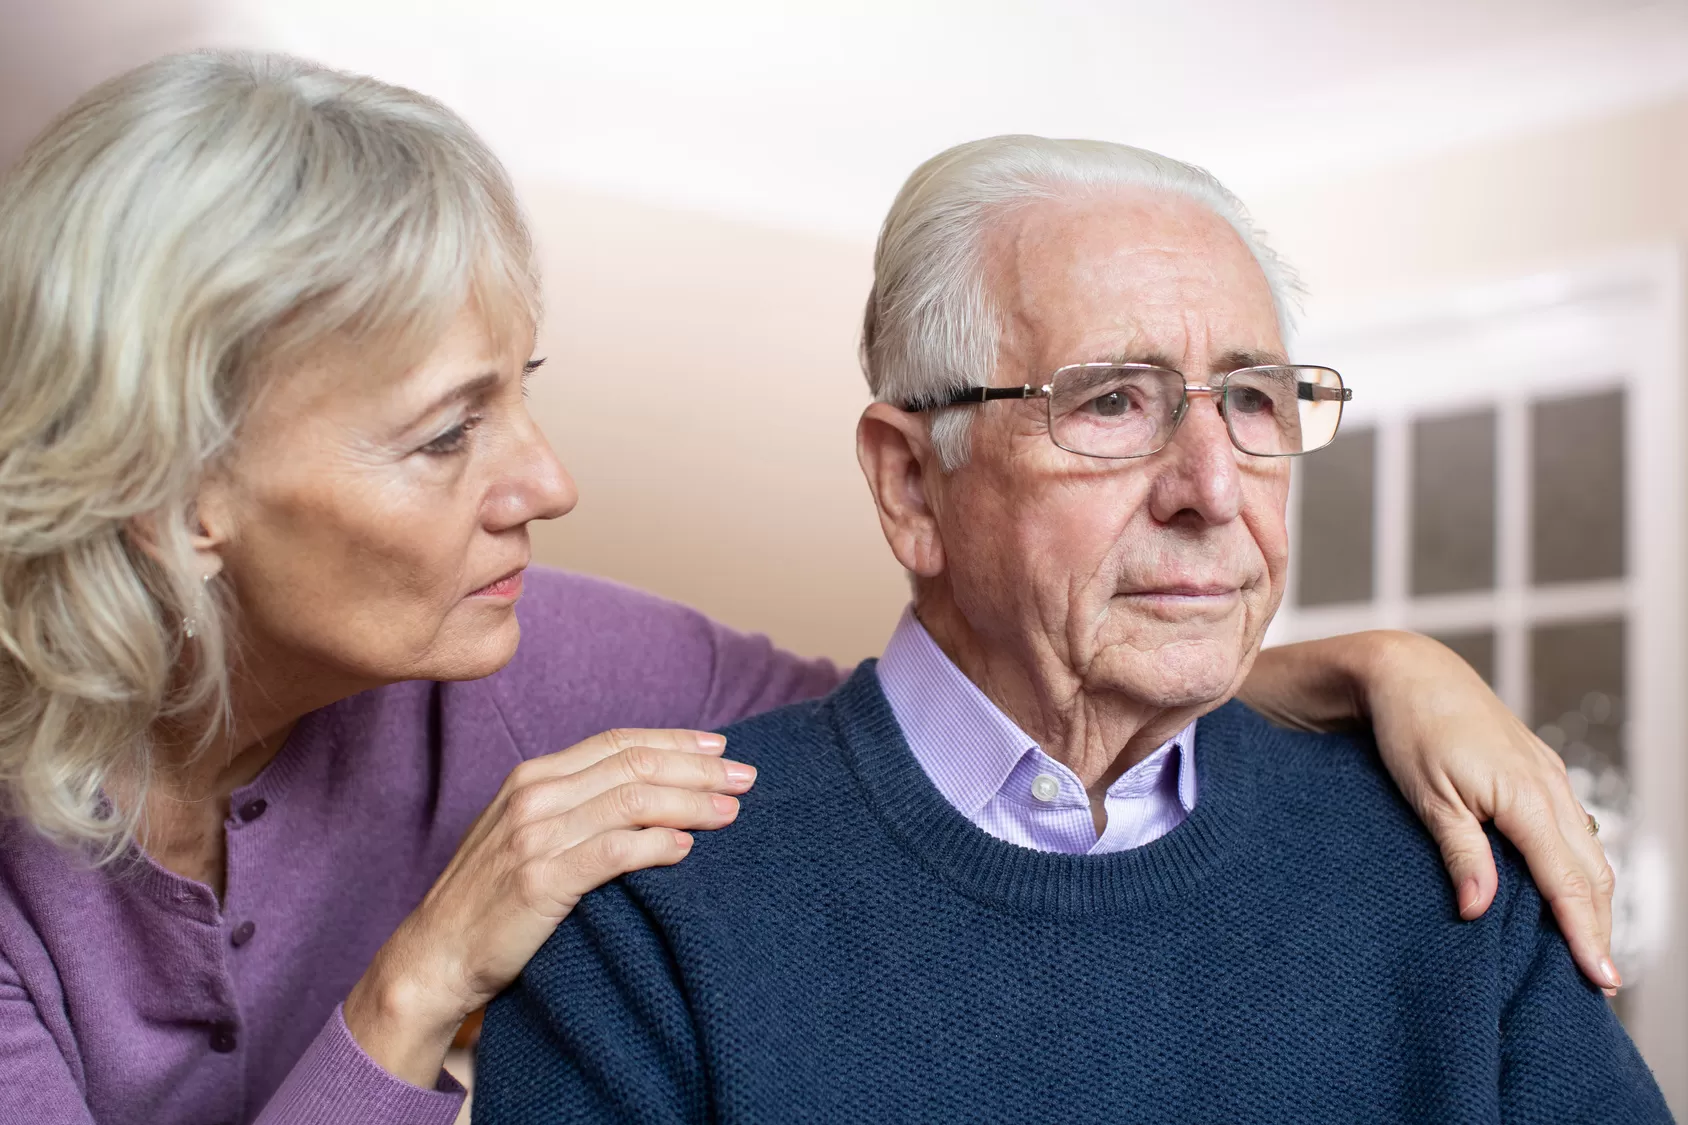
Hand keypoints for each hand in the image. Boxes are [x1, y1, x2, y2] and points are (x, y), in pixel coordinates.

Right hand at [343, 728, 754, 1085]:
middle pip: (634, 764)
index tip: (720, 747)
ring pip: (632, 800)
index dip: (675, 741)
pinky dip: (656, 844)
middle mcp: (535, 794)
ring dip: (690, 802)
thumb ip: (576, 806)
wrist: (434, 957)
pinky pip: (613, 851)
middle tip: (745, 776)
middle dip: (698, 767)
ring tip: (731, 811)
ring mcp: (535, 835)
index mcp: (534, 775)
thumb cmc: (489, 901)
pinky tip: (685, 848)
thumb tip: (647, 793)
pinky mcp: (541, 878)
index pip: (619, 742)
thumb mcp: (527, 833)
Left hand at [1355, 633, 1618, 993]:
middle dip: (1599, 925)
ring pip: (1588, 849)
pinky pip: (1572, 826)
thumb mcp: (1428, 797)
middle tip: (1601, 981)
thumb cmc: (1411, 729)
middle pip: (1591, 871)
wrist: (1409, 671)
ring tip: (1590, 947)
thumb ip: (1460, 854)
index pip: (1568, 882)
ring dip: (1593, 898)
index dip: (1586, 933)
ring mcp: (1548, 775)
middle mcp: (1549, 786)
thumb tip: (1479, 911)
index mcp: (1525, 797)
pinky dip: (1578, 863)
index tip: (1602, 978)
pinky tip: (1569, 888)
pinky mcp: (1537, 769)